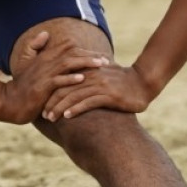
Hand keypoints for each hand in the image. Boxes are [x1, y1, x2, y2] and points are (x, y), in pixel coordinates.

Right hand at [0, 31, 108, 124]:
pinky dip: (70, 79)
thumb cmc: (22, 84)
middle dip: (90, 55)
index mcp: (44, 57)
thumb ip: (34, 47)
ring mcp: (43, 75)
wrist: (11, 102)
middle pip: (71, 53)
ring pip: (67, 64)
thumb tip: (46, 33)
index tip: (99, 55)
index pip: (68, 48)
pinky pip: (58, 81)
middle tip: (106, 60)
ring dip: (85, 63)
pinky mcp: (42, 88)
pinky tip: (82, 78)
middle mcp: (45, 63)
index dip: (84, 50)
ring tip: (100, 65)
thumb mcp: (26, 63)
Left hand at [41, 62, 155, 121]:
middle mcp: (92, 75)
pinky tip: (67, 116)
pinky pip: (88, 102)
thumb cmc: (123, 81)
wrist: (144, 82)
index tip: (42, 102)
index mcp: (88, 69)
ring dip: (60, 107)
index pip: (63, 79)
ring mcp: (100, 84)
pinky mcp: (109, 94)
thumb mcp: (104, 73)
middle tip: (42, 113)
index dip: (51, 91)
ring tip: (50, 118)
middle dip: (51, 101)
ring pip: (74, 95)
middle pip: (65, 87)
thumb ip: (89, 75)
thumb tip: (74, 82)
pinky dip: (76, 108)